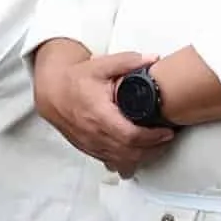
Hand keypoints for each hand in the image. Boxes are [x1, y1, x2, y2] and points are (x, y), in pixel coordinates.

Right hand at [33, 48, 173, 174]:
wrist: (52, 92)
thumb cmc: (75, 80)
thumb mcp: (101, 65)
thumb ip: (127, 61)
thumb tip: (152, 58)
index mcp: (99, 114)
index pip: (129, 135)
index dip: (151, 137)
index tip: (167, 132)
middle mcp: (94, 133)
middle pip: (128, 152)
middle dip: (152, 149)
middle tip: (167, 139)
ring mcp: (90, 144)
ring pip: (120, 160)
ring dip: (142, 157)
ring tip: (158, 147)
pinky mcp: (89, 148)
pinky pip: (110, 161)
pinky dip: (126, 161)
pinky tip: (138, 155)